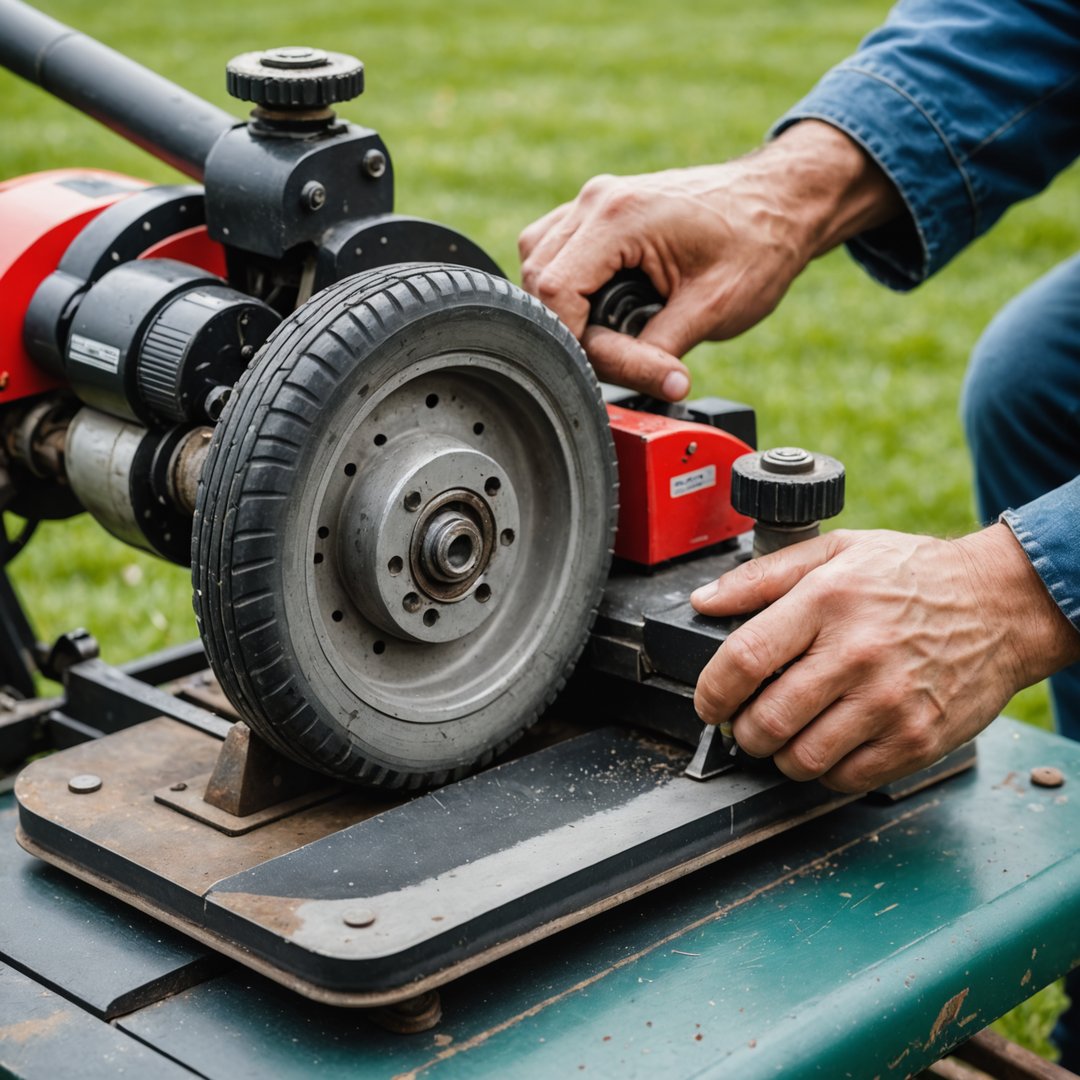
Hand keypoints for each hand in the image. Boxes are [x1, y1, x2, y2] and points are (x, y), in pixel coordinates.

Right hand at [519, 121, 900, 399]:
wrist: (782, 200)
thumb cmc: (758, 242)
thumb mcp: (713, 308)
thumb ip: (659, 351)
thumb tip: (634, 389)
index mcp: (619, 217)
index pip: (555, 293)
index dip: (573, 344)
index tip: (610, 368)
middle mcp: (595, 201)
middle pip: (539, 284)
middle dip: (574, 333)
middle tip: (627, 356)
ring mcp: (592, 203)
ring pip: (540, 270)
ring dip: (569, 312)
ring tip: (620, 333)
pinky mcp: (597, 215)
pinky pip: (557, 257)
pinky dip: (572, 291)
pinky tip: (607, 309)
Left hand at [690, 525, 1079, 791]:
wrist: (1003, 605)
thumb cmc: (914, 576)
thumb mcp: (837, 551)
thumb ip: (762, 577)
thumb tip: (705, 601)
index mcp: (828, 601)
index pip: (745, 659)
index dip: (712, 691)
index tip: (708, 702)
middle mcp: (857, 654)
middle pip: (767, 720)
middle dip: (742, 731)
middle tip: (747, 722)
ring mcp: (890, 702)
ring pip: (802, 759)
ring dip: (780, 756)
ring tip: (788, 733)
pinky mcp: (917, 739)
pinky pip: (847, 778)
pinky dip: (826, 771)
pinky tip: (831, 743)